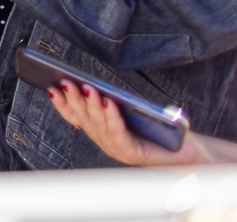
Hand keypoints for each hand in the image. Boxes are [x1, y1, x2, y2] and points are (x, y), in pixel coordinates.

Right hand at [46, 80, 198, 167]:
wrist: (186, 151)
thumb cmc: (157, 128)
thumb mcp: (128, 112)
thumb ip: (110, 102)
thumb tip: (90, 83)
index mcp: (101, 132)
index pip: (75, 118)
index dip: (61, 104)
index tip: (50, 86)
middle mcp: (105, 142)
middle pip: (84, 119)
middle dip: (73, 99)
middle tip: (65, 81)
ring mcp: (118, 150)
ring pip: (99, 125)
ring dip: (91, 105)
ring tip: (87, 87)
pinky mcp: (134, 154)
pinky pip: (119, 133)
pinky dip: (112, 117)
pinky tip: (109, 101)